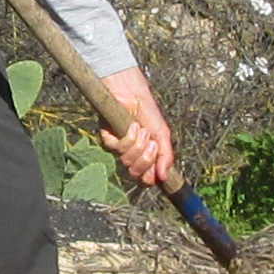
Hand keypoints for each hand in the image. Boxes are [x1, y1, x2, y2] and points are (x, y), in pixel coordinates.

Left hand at [101, 70, 177, 191]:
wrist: (135, 95)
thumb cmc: (148, 112)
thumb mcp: (162, 135)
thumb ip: (166, 157)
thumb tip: (164, 178)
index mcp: (144, 157)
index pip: (145, 178)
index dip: (150, 176)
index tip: (157, 169)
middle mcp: (130, 156)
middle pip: (136, 174)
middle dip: (146, 159)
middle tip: (151, 143)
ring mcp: (119, 149)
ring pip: (127, 162)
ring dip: (138, 145)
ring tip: (142, 130)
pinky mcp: (108, 139)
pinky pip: (118, 148)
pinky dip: (129, 137)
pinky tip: (132, 126)